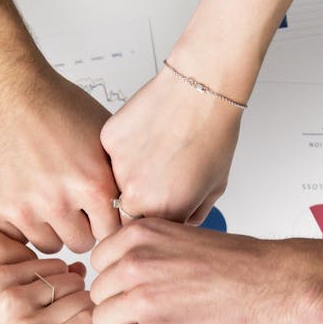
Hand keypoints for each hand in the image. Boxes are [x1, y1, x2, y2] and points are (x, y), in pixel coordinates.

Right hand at [0, 0, 120, 253]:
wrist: (5, 89)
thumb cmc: (55, 106)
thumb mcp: (104, 138)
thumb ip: (118, 178)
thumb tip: (141, 205)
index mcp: (92, 184)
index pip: (112, 233)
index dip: (105, 222)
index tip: (99, 213)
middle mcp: (57, 200)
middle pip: (80, 244)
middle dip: (79, 227)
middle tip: (71, 205)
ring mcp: (22, 208)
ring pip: (47, 244)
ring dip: (49, 227)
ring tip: (46, 197)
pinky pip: (14, 235)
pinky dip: (18, 221)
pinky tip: (21, 193)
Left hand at [90, 219, 311, 323]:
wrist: (279, 285)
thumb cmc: (243, 265)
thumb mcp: (182, 238)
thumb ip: (146, 253)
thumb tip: (122, 274)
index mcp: (140, 235)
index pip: (99, 264)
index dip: (119, 280)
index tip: (139, 288)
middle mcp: (135, 263)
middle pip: (99, 295)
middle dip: (122, 306)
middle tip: (157, 311)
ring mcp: (142, 299)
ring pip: (104, 322)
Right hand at [100, 67, 240, 223]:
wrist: (201, 90)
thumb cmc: (213, 134)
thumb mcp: (214, 188)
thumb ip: (191, 214)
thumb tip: (178, 224)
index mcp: (164, 212)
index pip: (144, 233)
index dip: (152, 220)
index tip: (159, 207)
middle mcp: (136, 195)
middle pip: (124, 212)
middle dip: (138, 201)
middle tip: (157, 177)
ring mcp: (118, 167)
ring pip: (114, 182)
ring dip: (129, 173)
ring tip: (155, 151)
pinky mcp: (108, 141)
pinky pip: (110, 155)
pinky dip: (124, 149)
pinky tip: (146, 134)